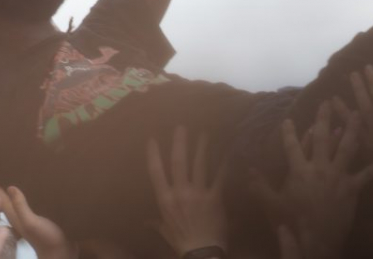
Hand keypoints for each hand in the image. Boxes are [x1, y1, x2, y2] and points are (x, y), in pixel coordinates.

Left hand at [0, 177, 74, 258]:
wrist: (60, 253)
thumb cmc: (46, 239)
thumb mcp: (32, 223)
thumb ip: (21, 207)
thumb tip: (10, 187)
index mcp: (14, 216)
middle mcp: (16, 217)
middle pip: (0, 201)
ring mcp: (24, 219)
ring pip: (10, 203)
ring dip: (4, 194)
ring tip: (1, 181)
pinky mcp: (34, 220)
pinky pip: (21, 206)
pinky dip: (18, 198)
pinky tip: (22, 194)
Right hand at [146, 126, 227, 256]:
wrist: (202, 253)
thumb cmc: (181, 242)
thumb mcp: (164, 230)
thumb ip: (155, 222)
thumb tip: (144, 221)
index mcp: (165, 199)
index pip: (156, 171)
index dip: (153, 153)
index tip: (152, 138)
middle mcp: (180, 192)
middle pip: (179, 162)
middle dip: (180, 142)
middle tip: (182, 126)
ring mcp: (198, 194)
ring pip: (200, 164)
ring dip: (202, 147)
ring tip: (204, 133)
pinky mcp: (215, 198)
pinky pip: (220, 177)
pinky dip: (224, 163)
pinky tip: (228, 151)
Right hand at [251, 103, 372, 258]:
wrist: (315, 241)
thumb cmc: (291, 222)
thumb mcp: (270, 203)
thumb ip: (259, 185)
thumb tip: (247, 169)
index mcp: (298, 170)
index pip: (292, 145)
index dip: (289, 131)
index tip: (288, 118)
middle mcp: (319, 167)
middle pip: (323, 138)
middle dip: (324, 118)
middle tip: (327, 102)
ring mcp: (338, 176)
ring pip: (347, 148)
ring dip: (352, 129)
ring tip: (357, 113)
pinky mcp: (352, 188)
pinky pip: (367, 174)